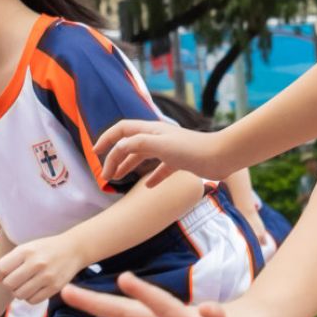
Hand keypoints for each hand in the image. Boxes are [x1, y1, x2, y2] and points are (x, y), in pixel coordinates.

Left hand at [0, 235, 75, 305]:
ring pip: (20, 294)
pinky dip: (30, 297)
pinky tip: (34, 289)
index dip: (0, 274)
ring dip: (19, 292)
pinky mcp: (55, 287)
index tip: (4, 274)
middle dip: (9, 285)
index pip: (2, 268)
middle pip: (9, 284)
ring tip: (25, 285)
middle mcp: (37, 263)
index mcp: (27, 251)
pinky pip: (33, 300)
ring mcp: (47, 276)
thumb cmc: (45, 249)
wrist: (74, 249)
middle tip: (16, 281)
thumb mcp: (27, 248)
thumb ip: (10, 261)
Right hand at [98, 114, 220, 189]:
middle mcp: (158, 137)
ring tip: (118, 180)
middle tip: (106, 176)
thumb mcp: (159, 144)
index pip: (122, 130)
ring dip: (129, 167)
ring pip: (143, 156)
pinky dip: (153, 177)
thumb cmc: (191, 149)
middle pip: (130, 145)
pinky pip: (162, 169)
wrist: (221, 156)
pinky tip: (149, 186)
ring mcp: (170, 149)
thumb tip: (119, 148)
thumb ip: (137, 143)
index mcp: (151, 129)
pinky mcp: (181, 161)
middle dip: (115, 159)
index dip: (106, 139)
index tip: (95, 153)